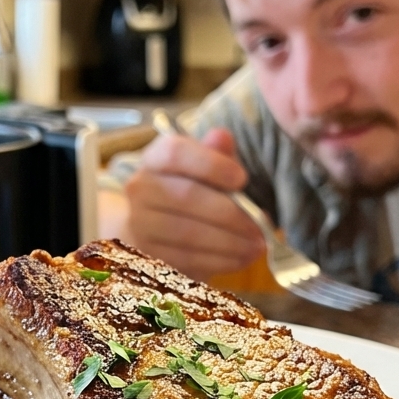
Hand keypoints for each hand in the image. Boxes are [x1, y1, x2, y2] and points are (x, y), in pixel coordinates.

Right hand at [124, 127, 266, 280]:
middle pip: (187, 197)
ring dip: (230, 243)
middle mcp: (140, 188)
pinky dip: (220, 261)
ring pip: (188, 233)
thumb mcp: (206, 169)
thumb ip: (217, 154)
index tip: (242, 179)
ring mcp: (139, 224)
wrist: (157, 228)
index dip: (211, 164)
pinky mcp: (148, 256)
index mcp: (155, 158)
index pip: (176, 153)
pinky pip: (187, 260)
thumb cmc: (191, 192)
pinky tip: (240, 258)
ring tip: (256, 246)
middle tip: (260, 225)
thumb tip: (221, 137)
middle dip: (231, 214)